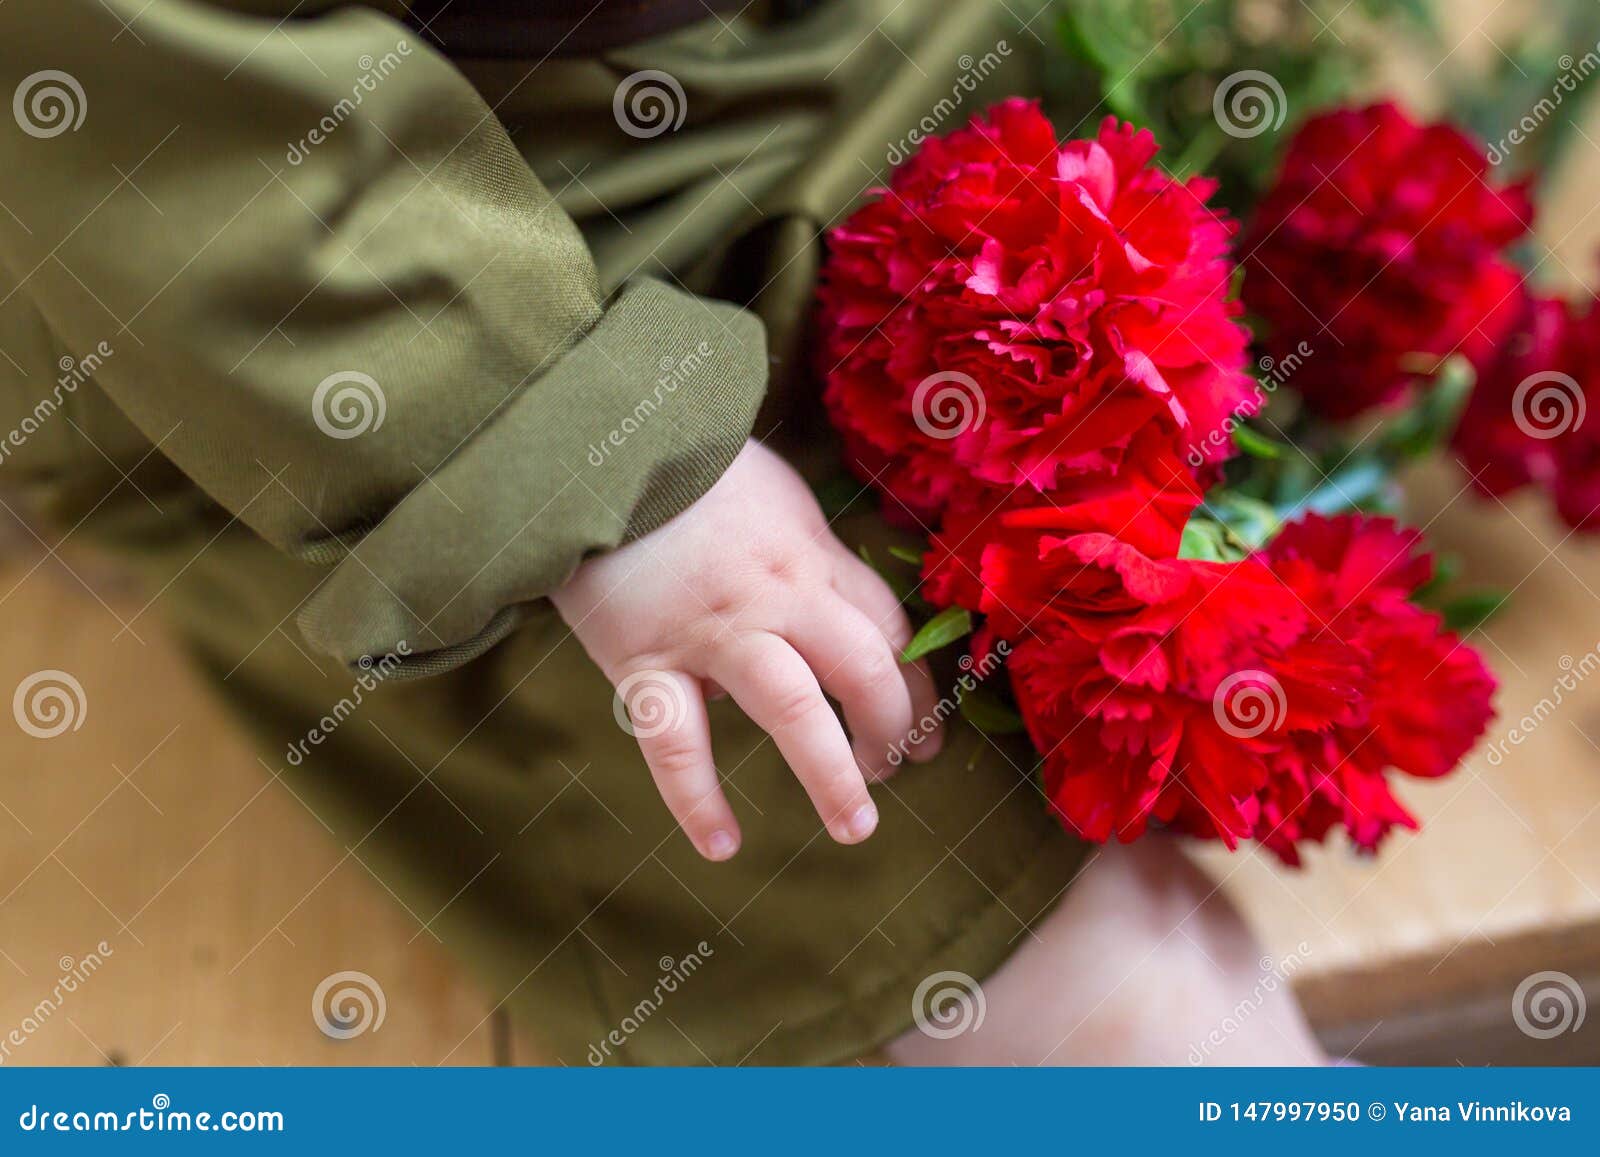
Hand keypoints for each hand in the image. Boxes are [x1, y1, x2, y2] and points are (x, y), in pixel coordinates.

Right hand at [551, 440, 943, 860]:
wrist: (595, 443)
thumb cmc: (687, 463)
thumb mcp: (773, 495)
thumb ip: (802, 556)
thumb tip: (817, 623)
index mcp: (810, 555)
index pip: (888, 629)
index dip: (915, 685)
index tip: (923, 726)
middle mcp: (778, 596)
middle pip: (864, 670)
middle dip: (892, 730)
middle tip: (892, 772)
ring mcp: (713, 631)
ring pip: (794, 710)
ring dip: (833, 775)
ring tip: (856, 825)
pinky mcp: (644, 657)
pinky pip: (676, 741)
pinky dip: (698, 799)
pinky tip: (723, 845)